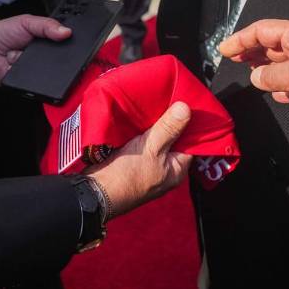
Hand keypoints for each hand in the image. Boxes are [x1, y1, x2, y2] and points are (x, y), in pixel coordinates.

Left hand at [0, 14, 70, 83]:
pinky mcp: (31, 82)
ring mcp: (38, 69)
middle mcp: (45, 55)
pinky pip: (37, 80)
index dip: (67, 40)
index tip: (66, 36)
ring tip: (24, 53)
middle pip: (60, 58)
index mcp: (47, 39)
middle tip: (37, 45)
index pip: (64, 41)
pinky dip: (30, 73)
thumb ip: (47, 25)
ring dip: (38, 63)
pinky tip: (21, 64)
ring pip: (50, 70)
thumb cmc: (5, 33)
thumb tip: (67, 31)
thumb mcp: (27, 21)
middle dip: (51, 53)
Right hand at [87, 101, 191, 215]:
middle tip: (169, 97)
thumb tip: (186, 108)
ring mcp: (149, 165)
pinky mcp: (134, 160)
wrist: (96, 190)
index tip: (186, 101)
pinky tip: (139, 116)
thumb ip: (169, 128)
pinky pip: (143, 141)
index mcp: (177, 169)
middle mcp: (166, 168)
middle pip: (174, 139)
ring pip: (157, 139)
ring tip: (154, 102)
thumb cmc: (127, 174)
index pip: (192, 141)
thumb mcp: (151, 148)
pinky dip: (143, 130)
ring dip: (155, 124)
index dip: (190, 122)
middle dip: (171, 120)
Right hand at [218, 19, 288, 131]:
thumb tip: (256, 77)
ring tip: (249, 77)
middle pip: (271, 45)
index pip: (263, 31)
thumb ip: (273, 75)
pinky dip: (283, 88)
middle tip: (232, 61)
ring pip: (282, 65)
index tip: (224, 50)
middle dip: (251, 52)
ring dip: (266, 71)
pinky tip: (276, 95)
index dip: (241, 39)